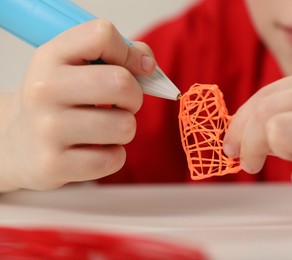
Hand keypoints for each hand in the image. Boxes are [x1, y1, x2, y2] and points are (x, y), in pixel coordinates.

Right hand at [0, 19, 154, 190]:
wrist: (19, 142)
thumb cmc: (60, 99)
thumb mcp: (75, 65)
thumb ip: (118, 54)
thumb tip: (149, 66)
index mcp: (50, 57)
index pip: (102, 35)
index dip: (129, 53)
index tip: (132, 69)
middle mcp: (44, 90)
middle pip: (121, 83)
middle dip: (134, 97)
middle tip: (121, 104)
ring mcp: (48, 129)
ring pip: (124, 126)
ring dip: (125, 128)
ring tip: (105, 127)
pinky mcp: (55, 164)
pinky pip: (114, 159)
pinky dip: (114, 155)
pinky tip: (95, 149)